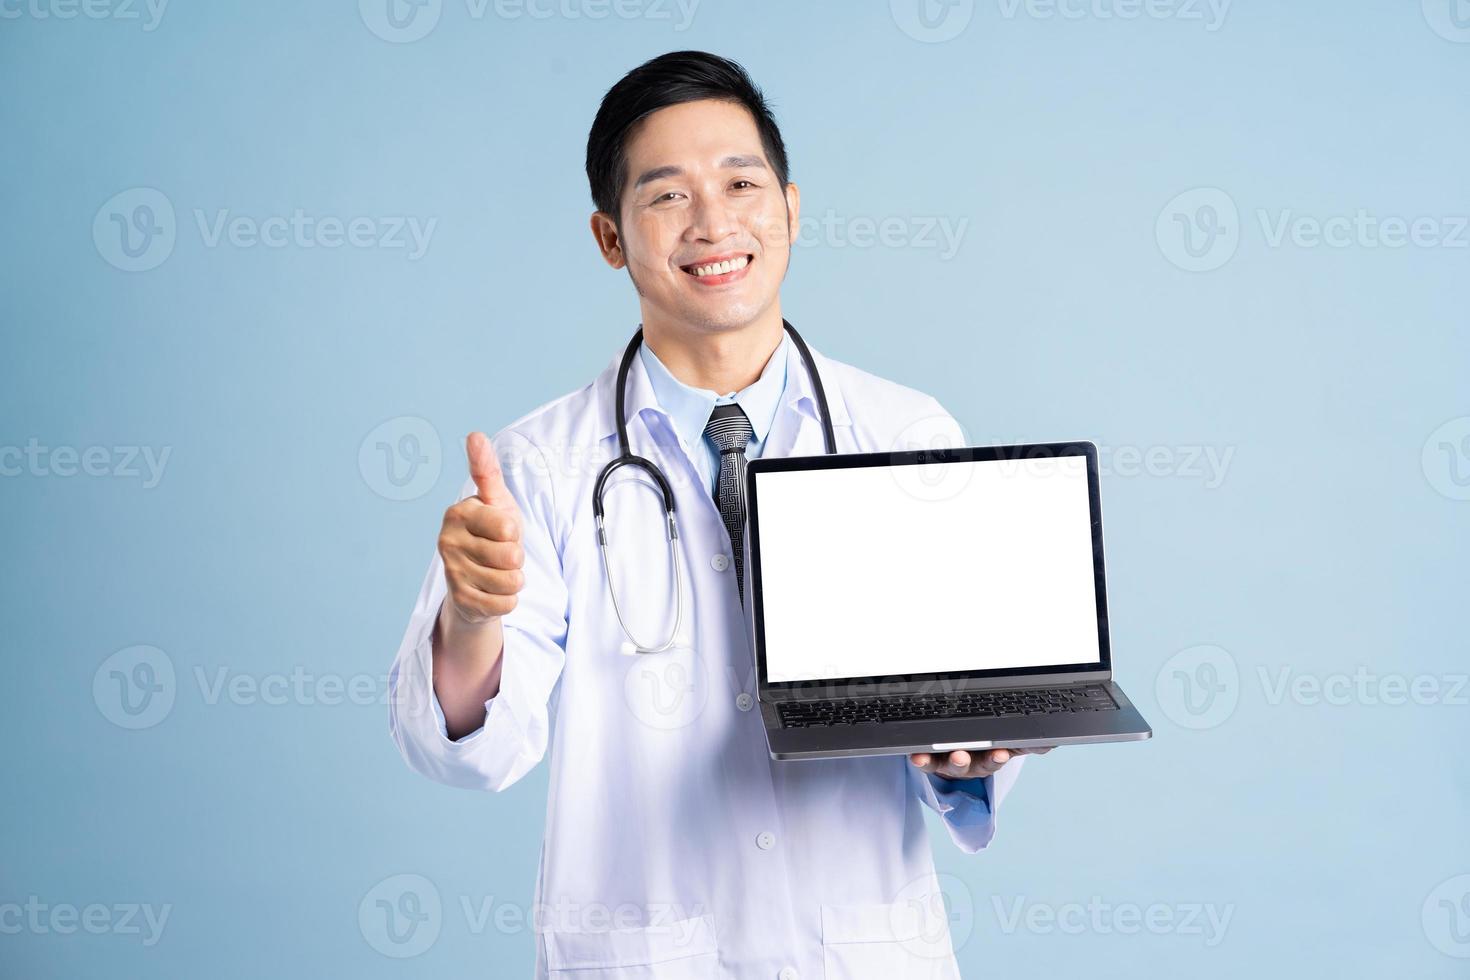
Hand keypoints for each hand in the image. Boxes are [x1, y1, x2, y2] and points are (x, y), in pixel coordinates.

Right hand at [437, 432, 525, 624]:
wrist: (477, 577)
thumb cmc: (492, 531)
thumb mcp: (496, 499)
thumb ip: (487, 470)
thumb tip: (474, 435)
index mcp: (459, 513)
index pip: (508, 529)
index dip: (515, 533)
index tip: (502, 531)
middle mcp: (448, 541)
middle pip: (512, 557)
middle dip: (517, 558)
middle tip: (501, 553)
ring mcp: (451, 571)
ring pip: (511, 582)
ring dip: (514, 579)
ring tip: (498, 571)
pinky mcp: (458, 599)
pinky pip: (505, 604)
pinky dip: (507, 599)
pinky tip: (492, 590)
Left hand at [909, 746, 1051, 779]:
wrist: (964, 746)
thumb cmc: (990, 745)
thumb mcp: (1011, 741)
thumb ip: (1029, 741)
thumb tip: (1052, 742)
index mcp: (989, 759)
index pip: (995, 759)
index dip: (996, 757)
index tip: (1000, 752)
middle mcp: (970, 763)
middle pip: (969, 765)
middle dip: (965, 762)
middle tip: (961, 756)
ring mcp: (948, 762)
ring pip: (945, 764)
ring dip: (941, 761)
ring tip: (937, 756)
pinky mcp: (930, 758)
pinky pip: (924, 760)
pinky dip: (921, 759)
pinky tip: (915, 754)